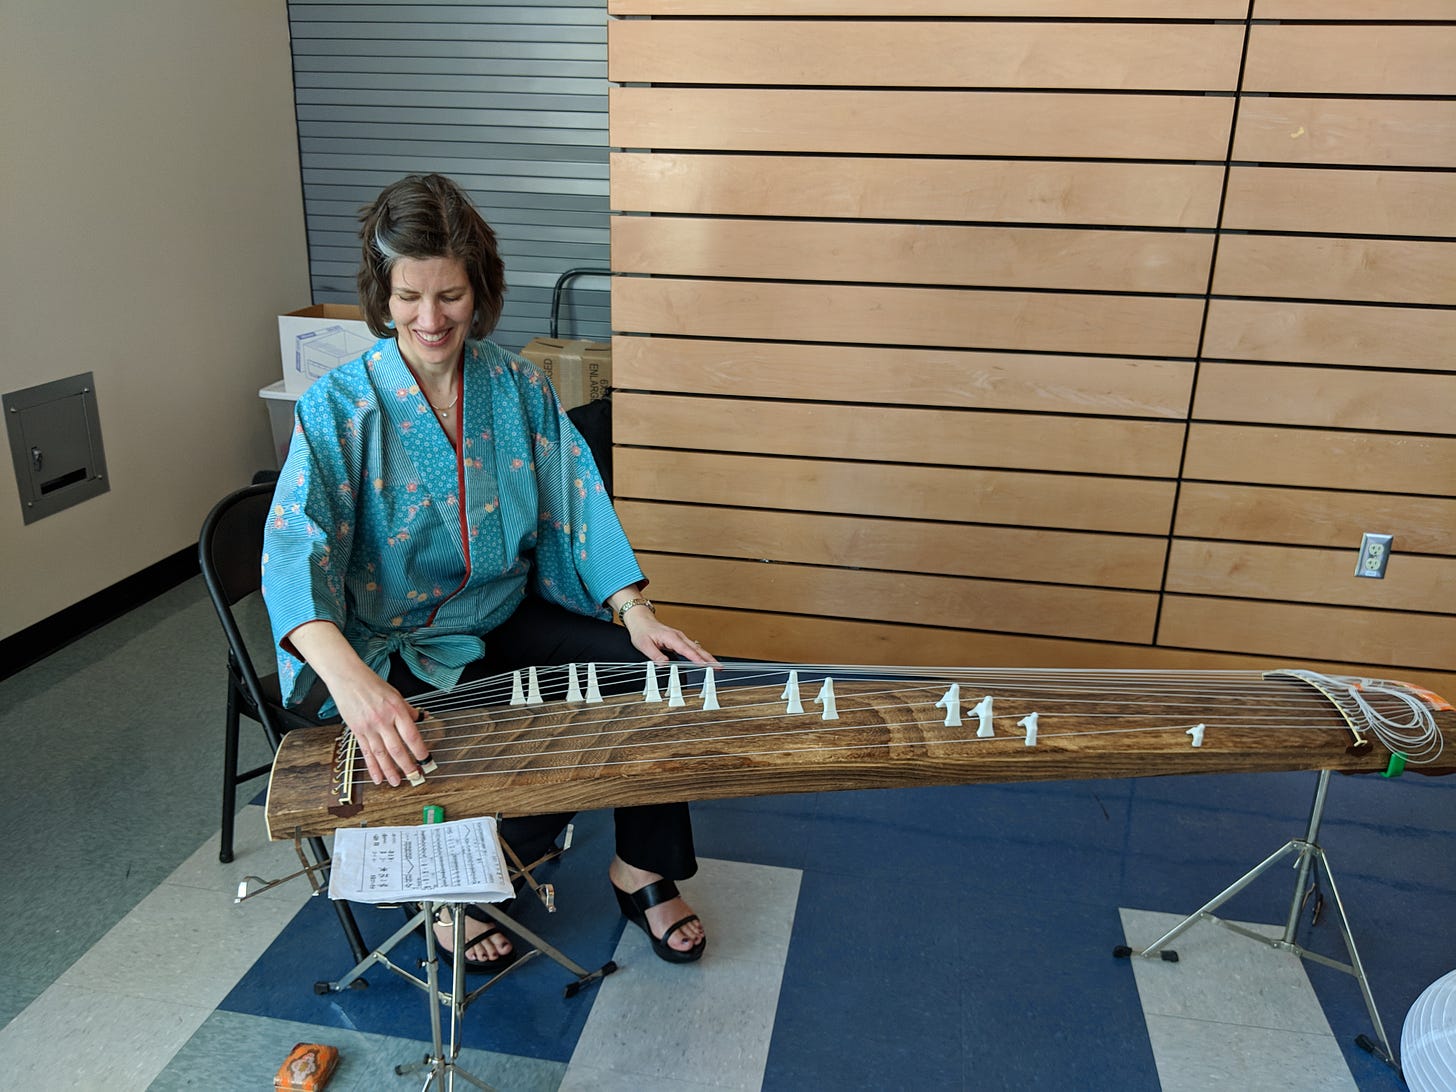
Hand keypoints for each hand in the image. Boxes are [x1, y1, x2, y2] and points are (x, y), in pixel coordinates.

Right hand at [287, 620, 432, 786]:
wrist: (348, 678)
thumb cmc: (372, 684)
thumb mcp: (395, 694)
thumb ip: (408, 709)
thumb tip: (420, 718)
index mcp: (396, 710)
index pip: (411, 735)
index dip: (419, 750)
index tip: (425, 759)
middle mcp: (383, 720)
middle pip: (397, 748)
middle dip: (406, 765)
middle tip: (414, 777)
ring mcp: (369, 727)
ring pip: (381, 754)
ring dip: (390, 771)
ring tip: (396, 782)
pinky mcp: (357, 731)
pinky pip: (366, 752)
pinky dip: (372, 766)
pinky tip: (377, 777)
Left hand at [622, 610, 721, 668]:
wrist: (641, 621)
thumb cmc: (642, 631)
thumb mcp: (644, 645)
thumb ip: (655, 655)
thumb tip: (664, 664)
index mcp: (671, 637)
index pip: (686, 649)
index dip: (696, 658)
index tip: (705, 664)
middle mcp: (678, 636)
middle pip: (697, 649)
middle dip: (709, 658)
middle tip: (719, 667)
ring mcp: (680, 638)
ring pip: (697, 648)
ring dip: (707, 657)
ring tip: (717, 665)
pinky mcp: (680, 640)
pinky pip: (693, 648)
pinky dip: (701, 654)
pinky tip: (706, 660)